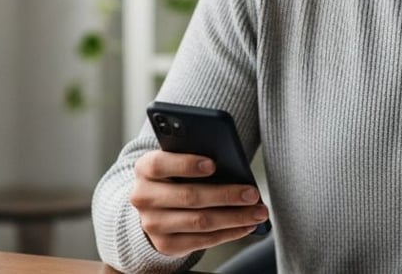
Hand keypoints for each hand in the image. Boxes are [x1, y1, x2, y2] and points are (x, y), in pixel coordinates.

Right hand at [131, 150, 268, 257]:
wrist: (154, 206)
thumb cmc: (175, 175)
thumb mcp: (176, 160)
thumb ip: (194, 156)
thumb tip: (231, 164)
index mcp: (144, 169)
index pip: (160, 165)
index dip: (186, 164)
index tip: (213, 164)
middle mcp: (143, 197)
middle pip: (189, 197)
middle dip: (226, 195)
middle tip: (252, 194)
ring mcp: (152, 224)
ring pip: (200, 221)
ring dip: (235, 218)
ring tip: (258, 212)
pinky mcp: (166, 244)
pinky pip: (203, 240)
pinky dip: (229, 233)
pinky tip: (246, 226)